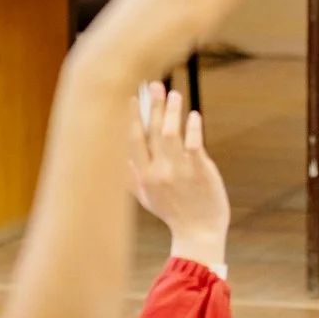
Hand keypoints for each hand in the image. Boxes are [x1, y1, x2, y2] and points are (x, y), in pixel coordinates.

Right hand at [130, 81, 229, 269]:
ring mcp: (178, 172)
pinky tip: (193, 115)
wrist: (199, 233)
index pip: (132, 140)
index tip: (130, 96)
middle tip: (153, 84)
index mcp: (143, 176)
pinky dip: (192, 129)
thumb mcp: (146, 198)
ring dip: (170, 112)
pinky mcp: (200, 172)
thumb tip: (118, 157)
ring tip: (174, 93)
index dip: (131, 117)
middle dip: (151, 106)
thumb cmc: (174, 213)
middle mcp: (157, 172)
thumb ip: (132, 177)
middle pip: (151, 132)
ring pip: (169, 135)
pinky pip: (194, 145)